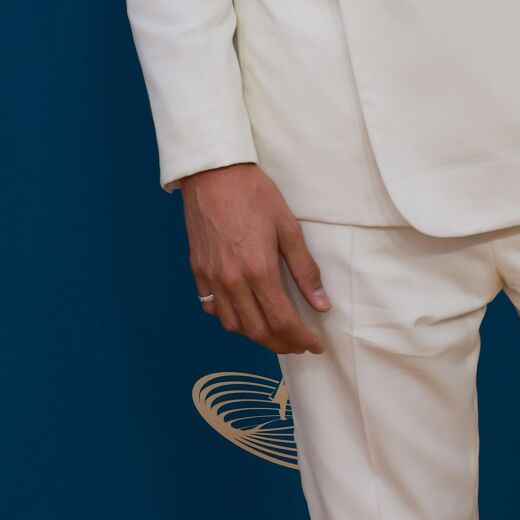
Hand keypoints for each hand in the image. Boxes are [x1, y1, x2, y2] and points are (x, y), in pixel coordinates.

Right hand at [182, 162, 330, 355]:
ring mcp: (211, 278)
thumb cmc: (253, 194)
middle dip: (282, 344)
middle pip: (258, 331)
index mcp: (258, 270)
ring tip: (276, 333)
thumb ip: (305, 270)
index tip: (314, 346)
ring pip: (234, 325)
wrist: (213, 173)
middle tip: (299, 344)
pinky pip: (213, 308)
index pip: (282, 320)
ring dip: (257, 336)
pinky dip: (232, 318)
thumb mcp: (288, 227)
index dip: (301, 339)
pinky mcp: (198, 271)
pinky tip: (246, 313)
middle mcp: (232, 281)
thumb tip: (321, 304)